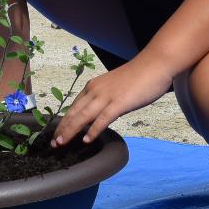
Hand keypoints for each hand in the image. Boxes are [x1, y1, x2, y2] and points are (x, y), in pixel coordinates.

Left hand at [50, 52, 176, 146]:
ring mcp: (106, 96)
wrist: (155, 64)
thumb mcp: (115, 87)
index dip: (63, 122)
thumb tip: (103, 115)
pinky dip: (93, 130)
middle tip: (53, 144)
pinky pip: (102, 119)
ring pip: (83, 116)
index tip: (57, 134)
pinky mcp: (119, 102)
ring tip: (61, 144)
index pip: (73, 107)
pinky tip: (86, 140)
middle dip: (61, 129)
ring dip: (70, 131)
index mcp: (93, 87)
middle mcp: (95, 91)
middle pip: (73, 113)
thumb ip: (106, 99)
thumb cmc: (139, 76)